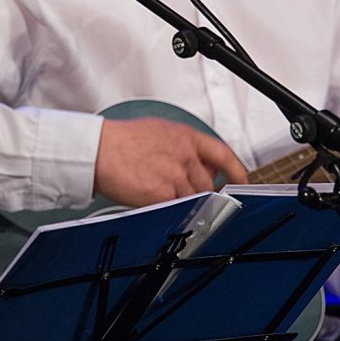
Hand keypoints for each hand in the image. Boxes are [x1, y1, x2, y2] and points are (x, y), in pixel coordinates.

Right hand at [94, 117, 248, 207]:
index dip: (235, 170)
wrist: (98, 150)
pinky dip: (169, 208)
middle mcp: (185, 155)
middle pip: (207, 182)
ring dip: (183, 201)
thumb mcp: (157, 131)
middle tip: (189, 194)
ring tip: (164, 195)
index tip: (240, 180)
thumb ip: (180, 145)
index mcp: (185, 137)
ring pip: (193, 197)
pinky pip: (176, 208)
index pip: (223, 154)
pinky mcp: (163, 194)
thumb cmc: (118, 140)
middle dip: (201, 191)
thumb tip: (191, 159)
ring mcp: (176, 176)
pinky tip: (156, 202)